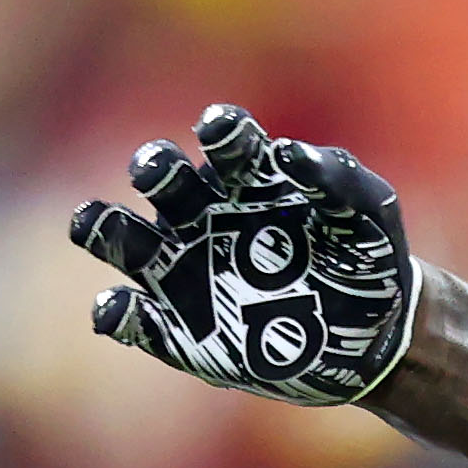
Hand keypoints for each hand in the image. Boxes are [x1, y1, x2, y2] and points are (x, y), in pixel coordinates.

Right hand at [70, 105, 414, 404]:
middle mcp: (205, 215)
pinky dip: (116, 312)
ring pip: (124, 239)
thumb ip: (341, 179)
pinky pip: (131, 318)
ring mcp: (186, 271)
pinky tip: (117, 308)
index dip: (220, 131)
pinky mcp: (177, 329)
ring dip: (104, 227)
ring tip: (94, 224)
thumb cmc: (368, 261)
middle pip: (162, 179)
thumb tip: (290, 153)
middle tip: (157, 170)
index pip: (223, 140)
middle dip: (155, 167)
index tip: (222, 130)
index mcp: (249, 179)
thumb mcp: (371, 217)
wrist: (373, 338)